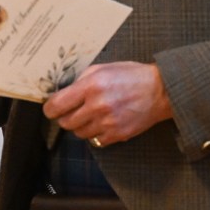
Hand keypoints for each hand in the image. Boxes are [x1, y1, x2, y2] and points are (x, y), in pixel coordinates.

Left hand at [44, 61, 172, 147]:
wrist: (159, 91)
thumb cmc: (131, 76)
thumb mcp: (102, 68)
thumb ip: (81, 80)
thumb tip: (63, 93)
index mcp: (90, 86)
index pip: (57, 105)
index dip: (50, 108)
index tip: (51, 108)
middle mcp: (96, 106)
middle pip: (66, 122)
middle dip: (66, 116)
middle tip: (73, 110)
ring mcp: (107, 123)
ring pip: (79, 133)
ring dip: (81, 125)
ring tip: (92, 114)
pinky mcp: (116, 135)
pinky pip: (95, 141)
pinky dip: (95, 133)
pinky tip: (103, 122)